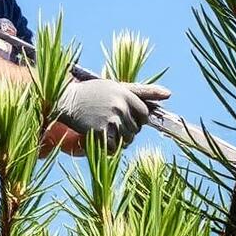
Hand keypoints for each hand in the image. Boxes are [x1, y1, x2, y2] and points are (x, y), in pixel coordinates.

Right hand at [54, 79, 171, 147]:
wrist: (66, 100)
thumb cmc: (93, 93)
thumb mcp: (117, 86)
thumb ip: (144, 91)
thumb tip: (169, 94)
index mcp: (125, 93)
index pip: (144, 114)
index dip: (137, 120)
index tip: (126, 118)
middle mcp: (120, 105)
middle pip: (135, 129)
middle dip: (127, 131)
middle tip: (112, 125)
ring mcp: (111, 119)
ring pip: (126, 139)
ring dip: (118, 141)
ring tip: (106, 131)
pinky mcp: (100, 131)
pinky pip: (114, 147)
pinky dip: (109, 148)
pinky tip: (100, 139)